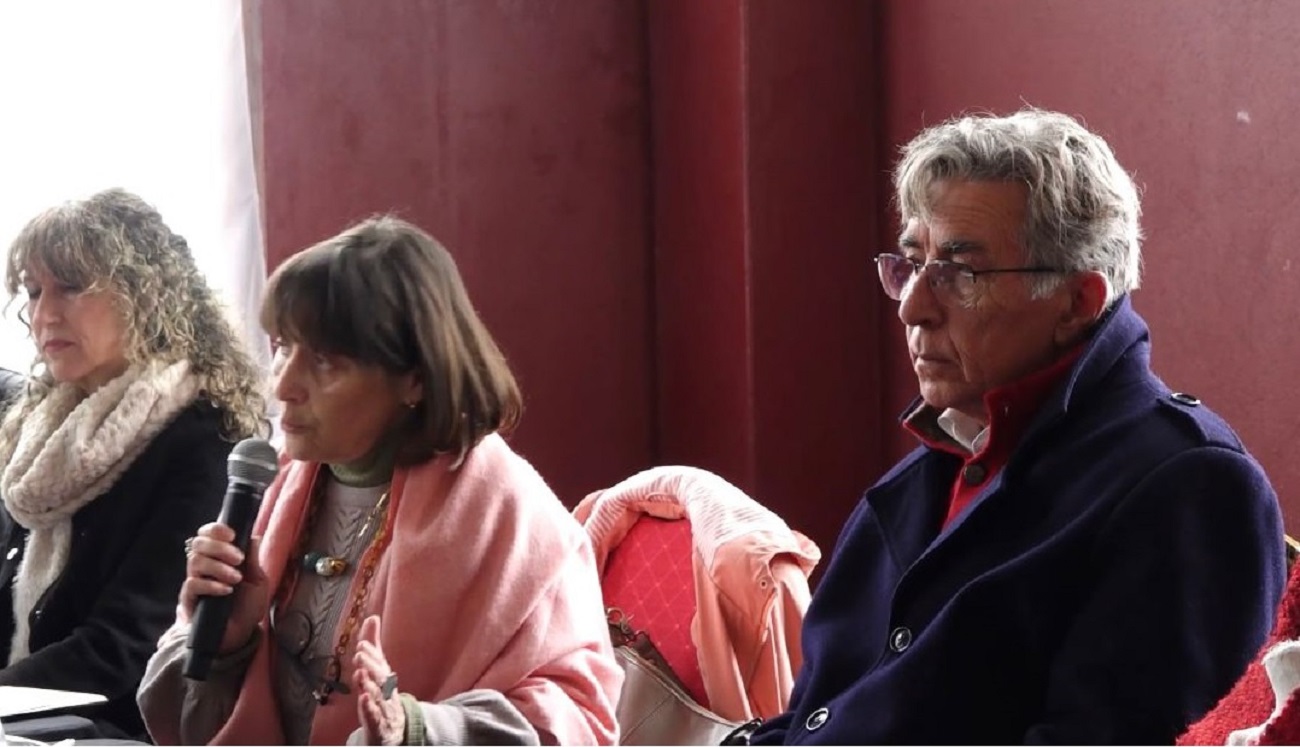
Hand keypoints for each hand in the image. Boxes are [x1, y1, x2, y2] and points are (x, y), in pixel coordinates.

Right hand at [179, 523, 267, 653]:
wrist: (240, 634)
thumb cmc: (248, 606)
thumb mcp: (257, 581)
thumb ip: (253, 559)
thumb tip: (254, 537)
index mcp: (218, 558)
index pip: (207, 535)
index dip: (215, 530)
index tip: (232, 534)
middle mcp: (203, 567)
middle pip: (198, 544)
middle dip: (219, 547)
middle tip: (238, 558)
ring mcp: (194, 582)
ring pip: (195, 561)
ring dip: (218, 567)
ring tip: (236, 579)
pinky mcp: (189, 600)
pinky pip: (192, 585)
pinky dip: (211, 584)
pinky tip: (226, 590)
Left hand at [354, 615, 405, 745]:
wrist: (394, 730)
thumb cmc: (383, 695)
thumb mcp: (377, 670)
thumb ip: (373, 645)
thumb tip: (372, 617)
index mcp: (385, 677)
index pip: (380, 663)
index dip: (372, 654)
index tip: (362, 644)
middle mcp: (386, 691)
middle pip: (381, 677)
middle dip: (371, 665)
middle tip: (360, 654)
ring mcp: (384, 707)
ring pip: (378, 695)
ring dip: (369, 684)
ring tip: (360, 673)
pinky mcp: (378, 724)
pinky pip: (375, 716)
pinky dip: (370, 707)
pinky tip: (363, 698)